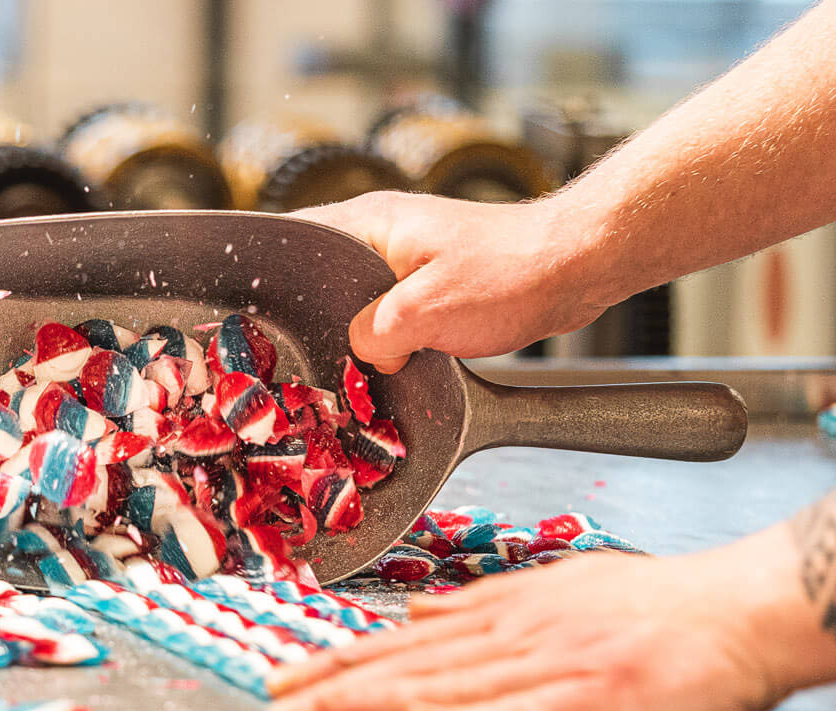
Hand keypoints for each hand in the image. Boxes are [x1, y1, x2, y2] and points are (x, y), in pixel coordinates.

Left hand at [265, 550, 789, 710]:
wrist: (746, 605)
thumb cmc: (661, 603)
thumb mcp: (561, 585)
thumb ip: (485, 599)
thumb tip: (419, 607)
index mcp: (508, 609)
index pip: (406, 637)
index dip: (340, 657)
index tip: (285, 675)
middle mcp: (518, 632)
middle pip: (410, 661)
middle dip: (334, 684)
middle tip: (274, 707)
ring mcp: (555, 664)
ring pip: (448, 684)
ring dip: (374, 703)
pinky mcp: (596, 698)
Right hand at [290, 192, 611, 371]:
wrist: (576, 268)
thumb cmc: (508, 273)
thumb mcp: (422, 312)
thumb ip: (372, 334)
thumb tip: (363, 352)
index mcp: (369, 223)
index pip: (294, 238)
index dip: (271, 278)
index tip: (259, 317)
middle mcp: (383, 233)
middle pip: (321, 277)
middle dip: (318, 318)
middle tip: (307, 355)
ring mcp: (408, 256)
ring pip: (358, 301)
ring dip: (360, 332)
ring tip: (352, 361)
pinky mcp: (433, 281)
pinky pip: (392, 312)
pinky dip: (391, 337)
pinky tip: (393, 360)